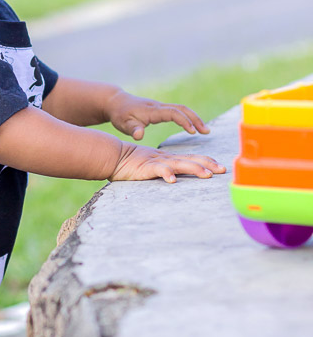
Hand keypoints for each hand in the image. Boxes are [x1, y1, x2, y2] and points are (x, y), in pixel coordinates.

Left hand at [105, 90, 209, 140]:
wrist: (116, 102)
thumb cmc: (119, 115)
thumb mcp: (124, 124)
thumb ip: (133, 129)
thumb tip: (139, 135)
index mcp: (153, 111)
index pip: (173, 113)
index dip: (184, 121)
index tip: (193, 131)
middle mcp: (159, 107)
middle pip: (182, 109)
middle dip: (196, 119)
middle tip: (206, 131)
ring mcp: (160, 107)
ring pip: (182, 109)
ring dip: (194, 118)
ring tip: (204, 130)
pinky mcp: (159, 109)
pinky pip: (178, 111)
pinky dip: (187, 117)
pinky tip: (192, 127)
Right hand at [110, 142, 225, 183]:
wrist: (115, 156)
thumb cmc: (132, 164)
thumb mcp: (153, 166)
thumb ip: (165, 170)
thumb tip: (176, 177)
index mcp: (169, 159)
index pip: (192, 158)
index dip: (207, 161)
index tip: (221, 167)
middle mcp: (167, 159)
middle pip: (191, 160)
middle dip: (208, 165)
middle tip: (222, 170)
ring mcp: (158, 162)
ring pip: (180, 164)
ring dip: (194, 169)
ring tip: (207, 175)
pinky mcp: (147, 167)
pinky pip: (158, 170)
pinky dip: (166, 174)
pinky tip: (173, 180)